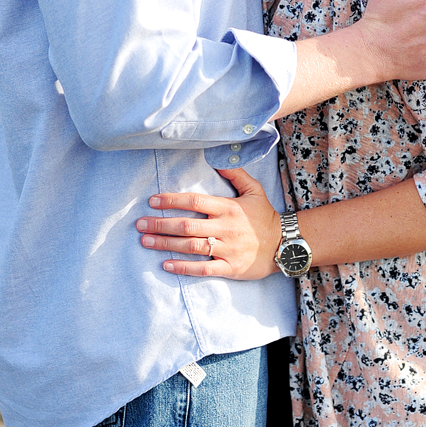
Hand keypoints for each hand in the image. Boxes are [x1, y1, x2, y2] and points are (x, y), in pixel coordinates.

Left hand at [136, 167, 281, 278]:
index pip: (195, 201)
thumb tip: (216, 158)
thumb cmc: (265, 216)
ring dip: (166, 244)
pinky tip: (166, 265)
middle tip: (140, 224)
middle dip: (160, 224)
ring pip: (191, 246)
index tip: (152, 201)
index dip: (172, 200)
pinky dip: (183, 268)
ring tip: (145, 241)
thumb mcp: (254, 190)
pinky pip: (203, 269)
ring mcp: (227, 249)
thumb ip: (235, 174)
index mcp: (228, 208)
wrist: (285, 245)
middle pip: (187, 225)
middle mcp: (225, 228)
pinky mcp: (230, 267)